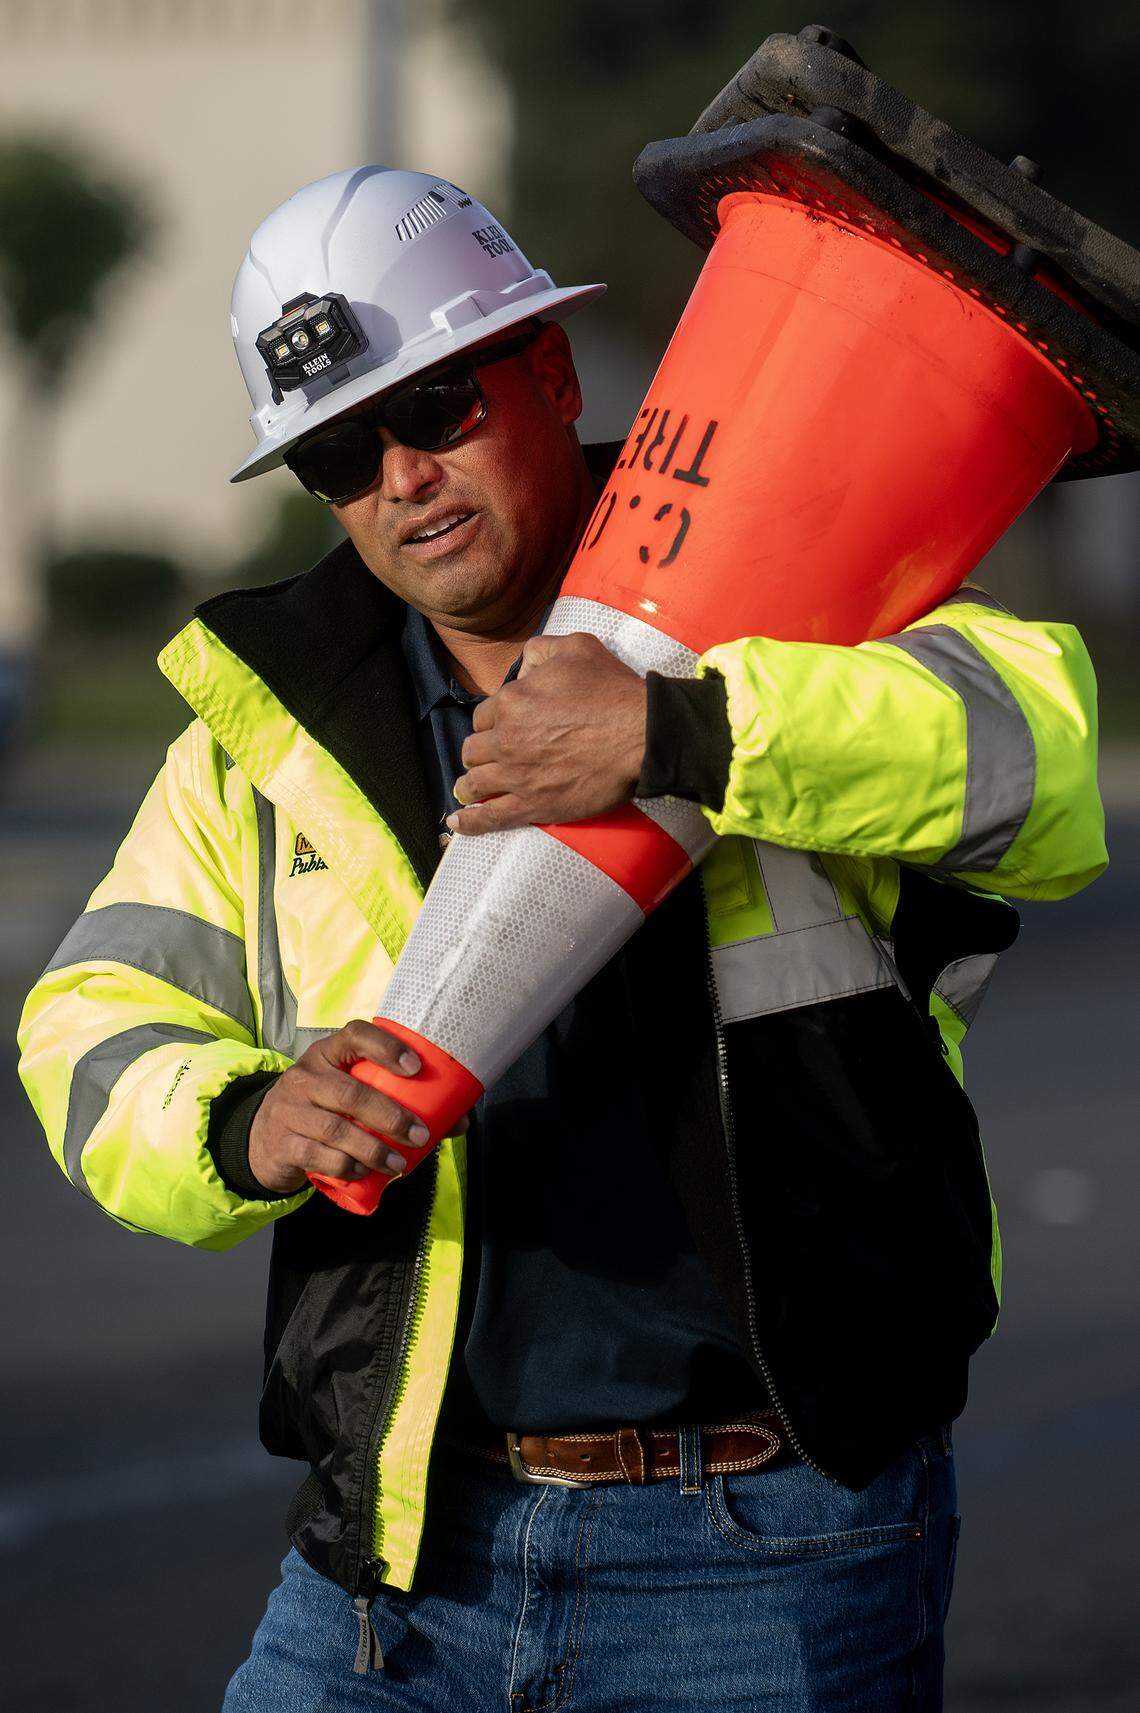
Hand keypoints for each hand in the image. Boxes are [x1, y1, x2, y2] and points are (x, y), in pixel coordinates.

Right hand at [248, 1020, 466, 1193]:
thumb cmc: (324, 1110)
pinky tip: (365, 1172)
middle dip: (391, 1116)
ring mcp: (290, 1109)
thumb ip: (399, 1102)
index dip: (386, 1047)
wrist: (264, 1138)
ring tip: (398, 1163)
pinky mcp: (283, 1142)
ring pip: (336, 1129)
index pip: (355, 1035)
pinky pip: (318, 1156)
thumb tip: (459, 1120)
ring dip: (373, 1149)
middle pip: (351, 1093)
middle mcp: (306, 1075)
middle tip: (420, 1136)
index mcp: (328, 1053)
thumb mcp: (350, 1095)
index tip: (416, 1067)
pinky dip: (346, 1167)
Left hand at [447, 632, 647, 834]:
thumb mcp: (575, 648)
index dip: (492, 722)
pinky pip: (489, 817)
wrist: (640, 735)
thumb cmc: (612, 690)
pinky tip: (457, 823)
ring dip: (468, 785)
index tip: (501, 728)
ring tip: (467, 790)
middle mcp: (506, 739)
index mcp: (512, 702)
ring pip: (475, 783)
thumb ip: (540, 650)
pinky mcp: (532, 804)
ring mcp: (517, 775)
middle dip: (478, 752)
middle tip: (487, 757)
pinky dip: (469, 822)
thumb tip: (522, 665)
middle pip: (474, 750)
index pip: (483, 716)